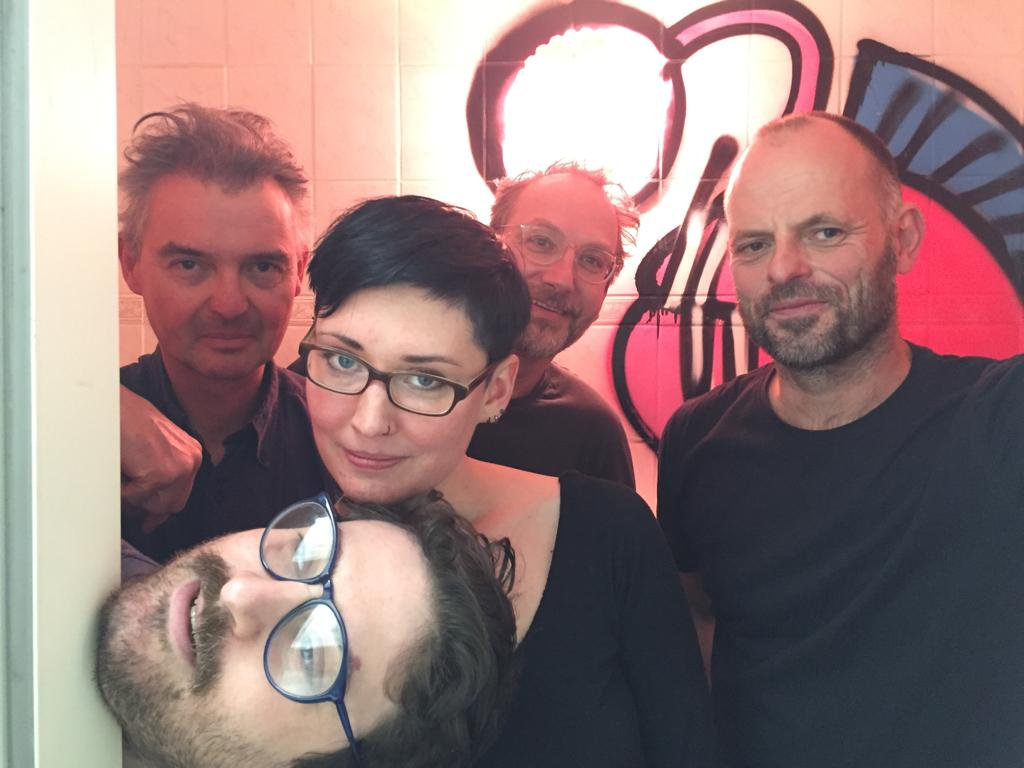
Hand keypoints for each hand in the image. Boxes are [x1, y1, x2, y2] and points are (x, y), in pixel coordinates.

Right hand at [120, 385, 201, 531]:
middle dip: (149, 510)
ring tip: (121, 474)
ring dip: (133, 499)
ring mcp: (180, 467)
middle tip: (132, 514)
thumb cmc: (123, 419)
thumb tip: (151, 501)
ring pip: (154, 505)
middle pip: (172, 504)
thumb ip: (157, 469)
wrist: (109, 404)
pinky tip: (119, 469)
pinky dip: (121, 491)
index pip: (181, 493)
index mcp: (190, 452)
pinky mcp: (162, 473)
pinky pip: (136, 499)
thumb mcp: (150, 445)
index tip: (151, 522)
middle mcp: (191, 459)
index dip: (163, 510)